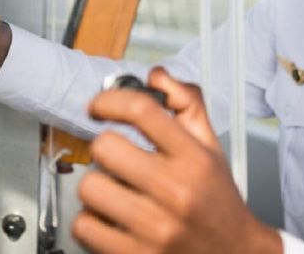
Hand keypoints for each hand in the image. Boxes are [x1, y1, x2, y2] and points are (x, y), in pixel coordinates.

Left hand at [73, 67, 281, 253]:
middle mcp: (176, 191)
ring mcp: (155, 227)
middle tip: (114, 155)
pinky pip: (85, 225)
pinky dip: (90, 220)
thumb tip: (158, 76)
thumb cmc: (218, 203)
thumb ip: (188, 104)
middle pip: (106, 146)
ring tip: (113, 188)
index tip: (100, 105)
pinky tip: (109, 217)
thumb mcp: (211, 148)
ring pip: (90, 186)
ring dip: (96, 185)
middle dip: (104, 147)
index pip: (142, 111)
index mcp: (194, 159)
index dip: (111, 100)